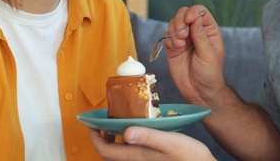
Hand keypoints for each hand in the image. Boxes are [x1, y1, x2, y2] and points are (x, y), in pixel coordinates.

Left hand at [89, 127, 215, 160]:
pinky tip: (138, 129)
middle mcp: (138, 160)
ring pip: (121, 152)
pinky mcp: (153, 159)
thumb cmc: (189, 157)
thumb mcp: (169, 142)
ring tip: (117, 122)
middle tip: (102, 122)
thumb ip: (148, 136)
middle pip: (110, 153)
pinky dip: (128, 139)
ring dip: (114, 138)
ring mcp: (145, 160)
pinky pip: (133, 150)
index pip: (106, 151)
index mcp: (138, 155)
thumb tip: (125, 131)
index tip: (90, 123)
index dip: (94, 138)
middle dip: (102, 138)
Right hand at [164, 6, 225, 105]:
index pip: (201, 12)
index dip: (194, 12)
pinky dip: (169, 39)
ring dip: (174, 30)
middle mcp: (196, 32)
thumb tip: (196, 18)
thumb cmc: (210, 74)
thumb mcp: (208, 55)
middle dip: (180, 21)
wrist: (199, 91)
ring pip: (174, 23)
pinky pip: (167, 35)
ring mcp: (184, 39)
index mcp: (209, 31)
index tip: (189, 20)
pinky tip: (175, 49)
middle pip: (184, 14)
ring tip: (179, 45)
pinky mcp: (173, 47)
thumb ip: (201, 36)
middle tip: (183, 35)